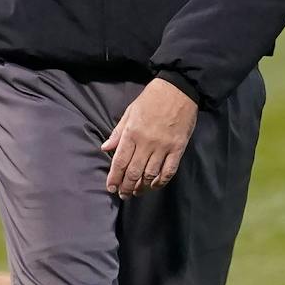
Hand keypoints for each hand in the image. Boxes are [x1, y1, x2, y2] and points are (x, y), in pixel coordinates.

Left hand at [101, 78, 197, 198]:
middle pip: (134, 172)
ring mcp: (163, 147)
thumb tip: (105, 148)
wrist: (179, 90)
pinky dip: (161, 181)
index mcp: (132, 133)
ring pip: (150, 174)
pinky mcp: (178, 148)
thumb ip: (118, 132)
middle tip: (123, 195)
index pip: (120, 161)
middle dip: (126, 186)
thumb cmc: (151, 99)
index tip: (110, 188)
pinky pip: (169, 171)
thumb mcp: (130, 112)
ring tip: (136, 192)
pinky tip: (154, 186)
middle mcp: (146, 143)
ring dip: (142, 187)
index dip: (114, 178)